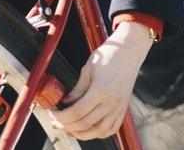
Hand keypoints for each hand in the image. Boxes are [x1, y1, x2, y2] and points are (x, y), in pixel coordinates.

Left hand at [49, 21, 153, 139]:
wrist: (129, 51)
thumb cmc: (110, 55)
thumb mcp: (88, 69)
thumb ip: (77, 89)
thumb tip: (65, 103)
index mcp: (101, 90)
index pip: (77, 112)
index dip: (61, 116)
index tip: (53, 112)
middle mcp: (111, 102)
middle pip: (85, 124)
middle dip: (66, 125)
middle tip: (56, 121)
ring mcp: (119, 107)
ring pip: (98, 132)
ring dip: (81, 133)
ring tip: (69, 129)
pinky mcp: (123, 109)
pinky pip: (111, 129)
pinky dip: (99, 133)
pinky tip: (89, 130)